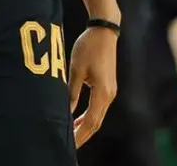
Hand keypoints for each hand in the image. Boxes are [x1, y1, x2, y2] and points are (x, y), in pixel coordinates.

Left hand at [68, 26, 117, 147]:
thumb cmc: (88, 47)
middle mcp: (109, 95)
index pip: (91, 121)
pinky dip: (88, 116)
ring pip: (98, 116)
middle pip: (96, 122)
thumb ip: (71, 92)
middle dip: (83, 134)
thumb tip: (66, 111)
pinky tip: (77, 119)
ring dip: (85, 126)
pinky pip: (98, 107)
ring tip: (71, 134)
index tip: (70, 143)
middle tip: (69, 144)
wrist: (104, 31)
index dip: (80, 134)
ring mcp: (110, 92)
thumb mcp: (76, 69)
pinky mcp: (107, 87)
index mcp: (102, 92)